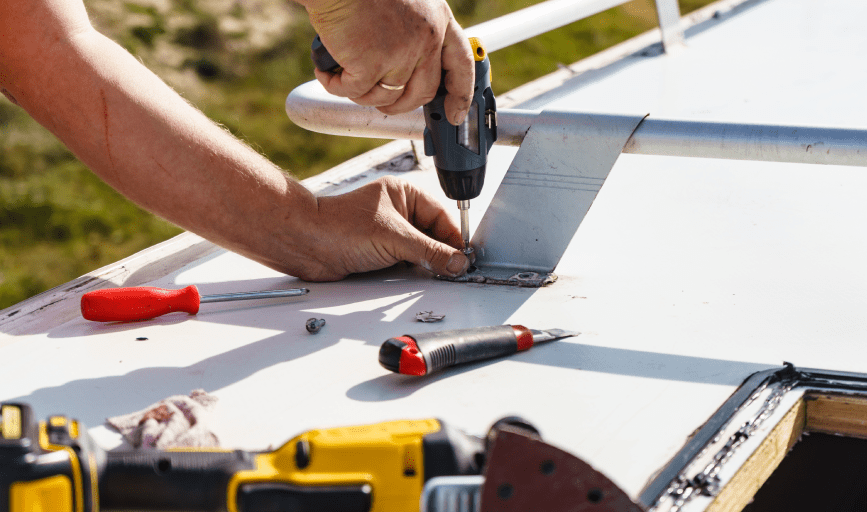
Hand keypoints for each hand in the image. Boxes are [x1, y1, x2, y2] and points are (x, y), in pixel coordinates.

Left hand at [294, 176, 470, 280]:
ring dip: (426, 263)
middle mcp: (397, 211)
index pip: (442, 216)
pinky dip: (412, 271)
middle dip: (441, 253)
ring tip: (436, 274)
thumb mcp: (395, 238)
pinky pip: (404, 262)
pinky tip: (416, 277)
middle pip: (432, 235)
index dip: (455, 238)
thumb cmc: (339, 226)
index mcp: (404, 194)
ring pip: (419, 251)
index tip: (465, 257)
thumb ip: (430, 251)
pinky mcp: (378, 252)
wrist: (305, 244)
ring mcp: (387, 232)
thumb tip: (456, 261)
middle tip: (453, 270)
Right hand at [301, 0, 474, 124]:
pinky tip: (327, 73)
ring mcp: (400, 53)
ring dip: (365, 95)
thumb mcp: (405, 3)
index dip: (461, 94)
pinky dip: (337, 86)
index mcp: (438, 19)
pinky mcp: (370, 64)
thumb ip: (415, 32)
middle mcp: (425, 37)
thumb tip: (408, 72)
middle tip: (385, 105)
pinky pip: (356, 92)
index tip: (455, 115)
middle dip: (402, 106)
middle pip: (423, 91)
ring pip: (387, 97)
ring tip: (346, 77)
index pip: (462, 65)